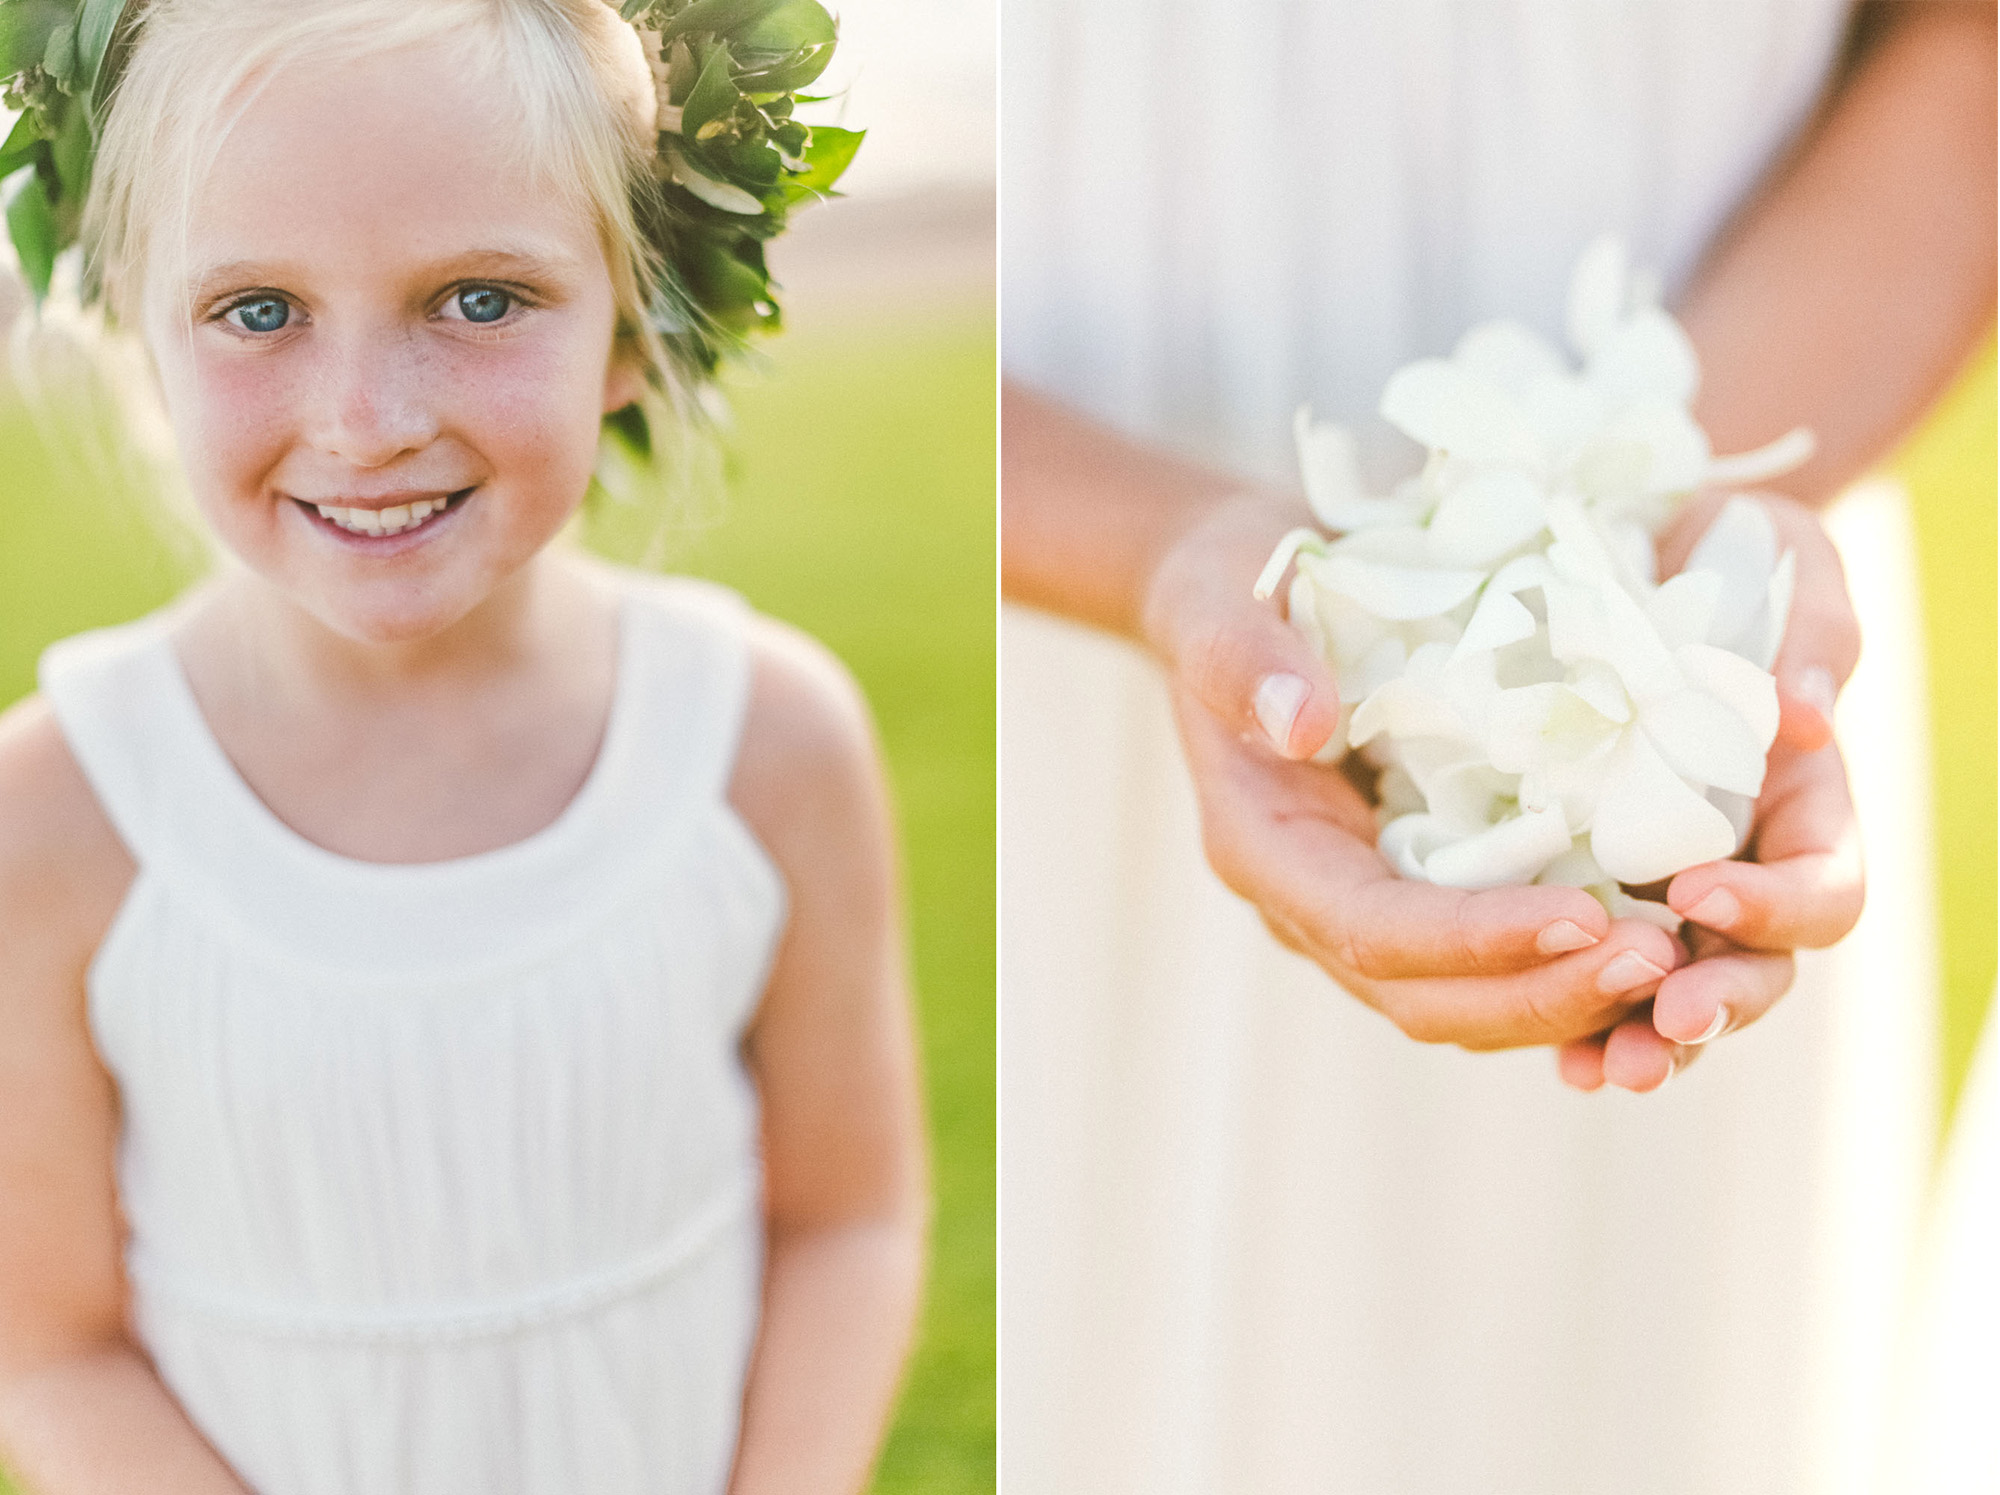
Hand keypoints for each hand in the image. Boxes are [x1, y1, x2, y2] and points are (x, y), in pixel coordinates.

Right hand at [1145, 496, 1687, 1049]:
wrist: (1243, 597)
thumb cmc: (1233, 588)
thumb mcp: (1220, 599)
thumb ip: (1246, 660)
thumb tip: (1304, 721)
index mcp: (1264, 849)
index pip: (1370, 932)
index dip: (1475, 939)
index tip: (1587, 915)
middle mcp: (1312, 904)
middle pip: (1427, 997)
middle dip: (1544, 991)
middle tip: (1663, 960)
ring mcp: (1368, 908)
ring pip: (1470, 1002)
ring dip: (1571, 996)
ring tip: (1680, 962)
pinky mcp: (1423, 891)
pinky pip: (1498, 963)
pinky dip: (1572, 967)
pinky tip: (1662, 939)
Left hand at [1556, 492, 1866, 1090]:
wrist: (1635, 546)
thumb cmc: (1728, 547)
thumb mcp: (1785, 560)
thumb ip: (1812, 632)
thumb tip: (1809, 717)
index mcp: (1803, 802)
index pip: (1822, 888)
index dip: (1777, 905)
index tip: (1701, 888)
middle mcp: (1744, 860)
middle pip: (1755, 967)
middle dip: (1716, 1004)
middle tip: (1664, 1024)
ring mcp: (1667, 886)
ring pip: (1675, 992)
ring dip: (1644, 1038)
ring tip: (1603, 1070)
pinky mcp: (1586, 887)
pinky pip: (1590, 971)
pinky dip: (1576, 1015)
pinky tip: (1555, 1051)